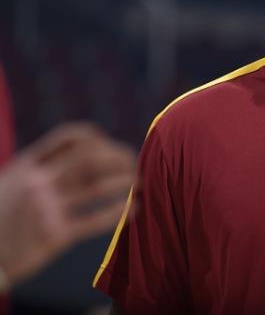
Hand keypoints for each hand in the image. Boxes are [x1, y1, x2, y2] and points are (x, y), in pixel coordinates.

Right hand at [0, 122, 135, 287]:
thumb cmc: (1, 217)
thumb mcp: (11, 182)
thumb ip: (42, 167)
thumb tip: (90, 153)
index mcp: (27, 165)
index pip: (70, 139)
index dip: (98, 138)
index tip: (111, 145)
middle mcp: (36, 182)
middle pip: (90, 159)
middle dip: (119, 158)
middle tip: (135, 163)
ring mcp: (44, 209)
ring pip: (97, 188)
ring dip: (125, 182)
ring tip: (140, 183)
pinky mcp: (54, 236)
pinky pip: (95, 221)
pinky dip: (119, 213)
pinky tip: (135, 210)